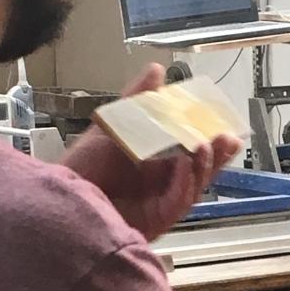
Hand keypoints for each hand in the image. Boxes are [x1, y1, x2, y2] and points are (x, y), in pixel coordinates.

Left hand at [62, 64, 244, 241]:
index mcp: (156, 164)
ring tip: (205, 144)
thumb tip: (157, 70)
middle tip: (229, 138)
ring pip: (193, 187)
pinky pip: (177, 201)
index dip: (210, 141)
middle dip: (216, 156)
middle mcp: (161, 185)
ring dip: (202, 166)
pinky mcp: (155, 220)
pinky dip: (183, 181)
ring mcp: (160, 203)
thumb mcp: (115, 125)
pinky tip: (185, 163)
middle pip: (199, 172)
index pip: (192, 152)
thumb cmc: (84, 166)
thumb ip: (139, 100)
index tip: (224, 125)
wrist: (61, 196)